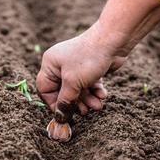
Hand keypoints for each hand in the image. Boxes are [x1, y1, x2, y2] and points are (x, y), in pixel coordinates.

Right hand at [37, 0, 159, 119]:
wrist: (113, 42)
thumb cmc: (88, 59)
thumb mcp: (73, 83)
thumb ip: (65, 101)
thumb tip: (60, 117)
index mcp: (50, 64)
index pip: (45, 89)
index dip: (53, 103)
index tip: (64, 113)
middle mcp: (61, 64)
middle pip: (63, 91)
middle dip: (75, 102)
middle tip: (84, 112)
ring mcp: (76, 66)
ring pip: (78, 90)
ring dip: (88, 99)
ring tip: (97, 105)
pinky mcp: (90, 68)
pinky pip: (89, 84)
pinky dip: (95, 91)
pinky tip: (103, 95)